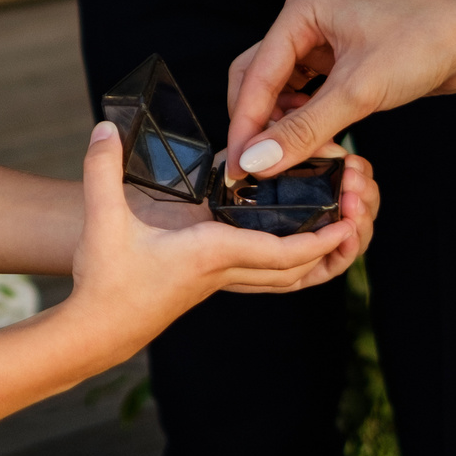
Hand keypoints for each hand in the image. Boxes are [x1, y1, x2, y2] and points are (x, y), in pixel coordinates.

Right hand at [65, 121, 368, 354]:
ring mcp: (222, 282)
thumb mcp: (103, 220)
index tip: (348, 223)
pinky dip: (295, 261)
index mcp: (209, 256)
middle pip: (294, 267)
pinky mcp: (215, 283)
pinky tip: (303, 240)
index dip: (317, 240)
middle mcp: (224, 272)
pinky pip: (269, 276)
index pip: (276, 252)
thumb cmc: (104, 279)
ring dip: (318, 258)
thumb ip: (102, 171)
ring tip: (344, 229)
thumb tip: (104, 127)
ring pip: (286, 278)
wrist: (97, 329)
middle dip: (331, 246)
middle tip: (358, 213)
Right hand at [222, 0, 455, 176]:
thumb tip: (258, 161)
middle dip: (257, 124)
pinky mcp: (346, 66)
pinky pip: (310, 99)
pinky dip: (307, 124)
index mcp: (301, 12)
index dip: (245, 124)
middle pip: (259, 80)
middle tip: (255, 170)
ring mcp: (326, 45)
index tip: (238, 167)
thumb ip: (304, 129)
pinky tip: (315, 146)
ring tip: (291, 161)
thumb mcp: (359, 91)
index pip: (254, 74)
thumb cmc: (426, 40)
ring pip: (283, 92)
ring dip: (283, 127)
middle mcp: (307, 24)